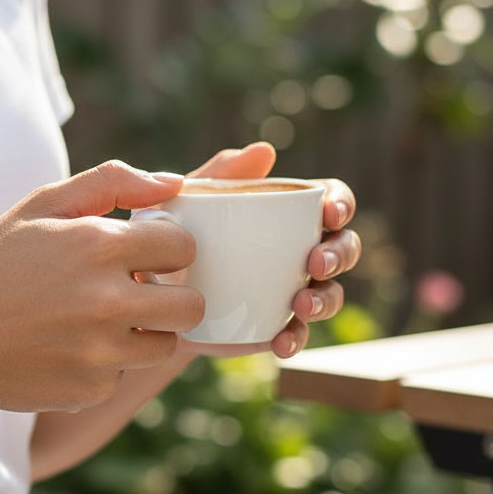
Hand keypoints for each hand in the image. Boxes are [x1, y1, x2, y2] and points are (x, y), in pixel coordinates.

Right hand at [0, 161, 204, 413]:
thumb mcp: (39, 205)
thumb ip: (110, 182)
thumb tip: (173, 183)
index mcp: (99, 246)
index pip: (184, 248)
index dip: (167, 250)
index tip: (145, 256)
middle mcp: (108, 302)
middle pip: (191, 306)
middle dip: (172, 298)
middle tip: (138, 294)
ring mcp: (101, 352)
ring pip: (163, 346)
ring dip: (141, 334)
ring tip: (96, 323)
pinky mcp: (89, 390)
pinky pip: (121, 376)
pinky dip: (102, 365)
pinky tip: (63, 351)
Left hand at [175, 142, 361, 358]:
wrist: (148, 291)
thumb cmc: (174, 233)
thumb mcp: (189, 202)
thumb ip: (219, 173)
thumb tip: (263, 151)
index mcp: (289, 213)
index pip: (333, 200)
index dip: (341, 203)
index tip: (329, 214)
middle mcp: (300, 251)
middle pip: (344, 247)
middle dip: (340, 254)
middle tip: (315, 262)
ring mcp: (291, 291)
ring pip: (330, 294)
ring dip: (325, 299)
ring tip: (300, 304)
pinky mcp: (274, 326)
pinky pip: (297, 335)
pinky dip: (295, 339)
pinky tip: (281, 342)